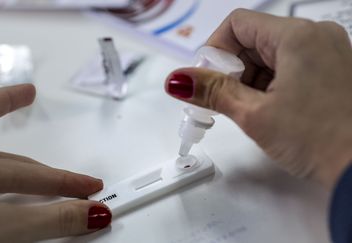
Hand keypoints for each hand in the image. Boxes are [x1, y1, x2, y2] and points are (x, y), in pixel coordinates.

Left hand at [0, 84, 110, 241]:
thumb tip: (91, 213)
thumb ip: (51, 219)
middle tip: (80, 186)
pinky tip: (12, 204)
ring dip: (28, 186)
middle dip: (49, 176)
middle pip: (7, 164)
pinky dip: (6, 197)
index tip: (29, 92)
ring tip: (54, 192)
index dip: (7, 100)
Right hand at [164, 9, 351, 188]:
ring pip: (270, 55)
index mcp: (298, 37)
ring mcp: (327, 53)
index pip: (237, 24)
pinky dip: (269, 84)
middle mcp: (315, 37)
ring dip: (249, 80)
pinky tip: (265, 109)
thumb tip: (179, 80)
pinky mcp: (331, 71)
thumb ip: (212, 91)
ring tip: (247, 111)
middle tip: (222, 100)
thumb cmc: (321, 141)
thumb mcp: (254, 114)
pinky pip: (289, 67)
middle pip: (253, 39)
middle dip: (231, 69)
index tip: (205, 79)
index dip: (214, 50)